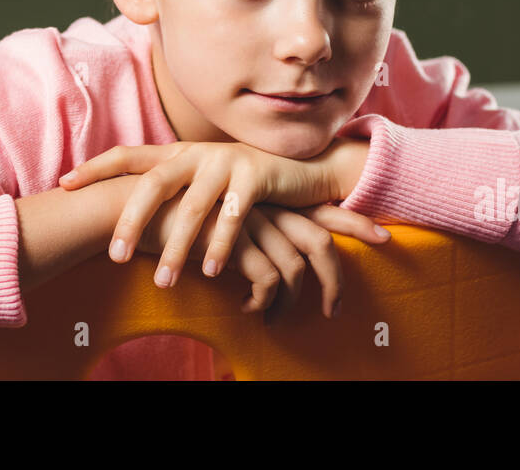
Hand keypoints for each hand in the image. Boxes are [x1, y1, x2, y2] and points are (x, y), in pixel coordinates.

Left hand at [60, 140, 338, 287]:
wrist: (302, 165)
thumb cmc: (241, 181)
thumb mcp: (202, 179)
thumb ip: (171, 189)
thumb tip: (125, 212)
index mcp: (177, 153)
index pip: (128, 154)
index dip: (96, 167)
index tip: (64, 184)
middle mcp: (197, 153)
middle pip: (154, 184)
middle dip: (132, 222)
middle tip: (115, 258)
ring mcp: (226, 162)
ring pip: (193, 207)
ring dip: (177, 248)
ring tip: (165, 283)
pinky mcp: (256, 176)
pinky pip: (233, 217)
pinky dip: (220, 246)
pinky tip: (211, 272)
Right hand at [134, 196, 388, 322]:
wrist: (135, 204)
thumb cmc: (173, 213)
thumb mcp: (215, 215)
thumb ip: (241, 227)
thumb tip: (264, 256)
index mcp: (266, 198)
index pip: (321, 209)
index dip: (352, 222)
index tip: (384, 235)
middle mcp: (266, 208)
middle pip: (320, 242)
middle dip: (337, 278)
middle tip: (337, 309)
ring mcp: (252, 224)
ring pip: (296, 268)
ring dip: (292, 303)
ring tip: (279, 322)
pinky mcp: (235, 243)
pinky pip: (267, 280)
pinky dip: (264, 302)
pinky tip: (250, 312)